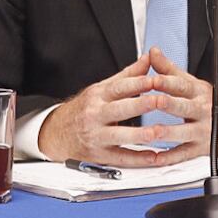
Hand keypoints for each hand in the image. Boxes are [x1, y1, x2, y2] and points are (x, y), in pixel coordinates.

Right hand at [36, 53, 180, 167]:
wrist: (56, 133)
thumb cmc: (84, 109)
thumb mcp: (102, 88)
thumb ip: (128, 75)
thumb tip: (148, 58)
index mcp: (98, 96)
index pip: (119, 87)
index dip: (137, 83)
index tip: (155, 80)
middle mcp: (95, 115)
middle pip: (119, 109)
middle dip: (141, 105)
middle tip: (161, 101)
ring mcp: (95, 136)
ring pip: (119, 135)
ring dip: (140, 134)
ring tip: (158, 132)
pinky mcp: (98, 155)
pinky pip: (120, 158)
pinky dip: (137, 158)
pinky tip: (153, 157)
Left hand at [138, 49, 217, 162]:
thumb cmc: (210, 103)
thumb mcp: (193, 83)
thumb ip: (169, 69)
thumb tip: (153, 52)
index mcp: (198, 92)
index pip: (182, 85)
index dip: (166, 81)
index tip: (151, 79)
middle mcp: (202, 110)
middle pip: (184, 106)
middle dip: (168, 104)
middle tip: (152, 101)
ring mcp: (203, 130)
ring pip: (184, 132)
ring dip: (167, 132)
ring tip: (151, 132)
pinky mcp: (202, 149)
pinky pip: (184, 154)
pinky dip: (170, 157)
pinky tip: (156, 158)